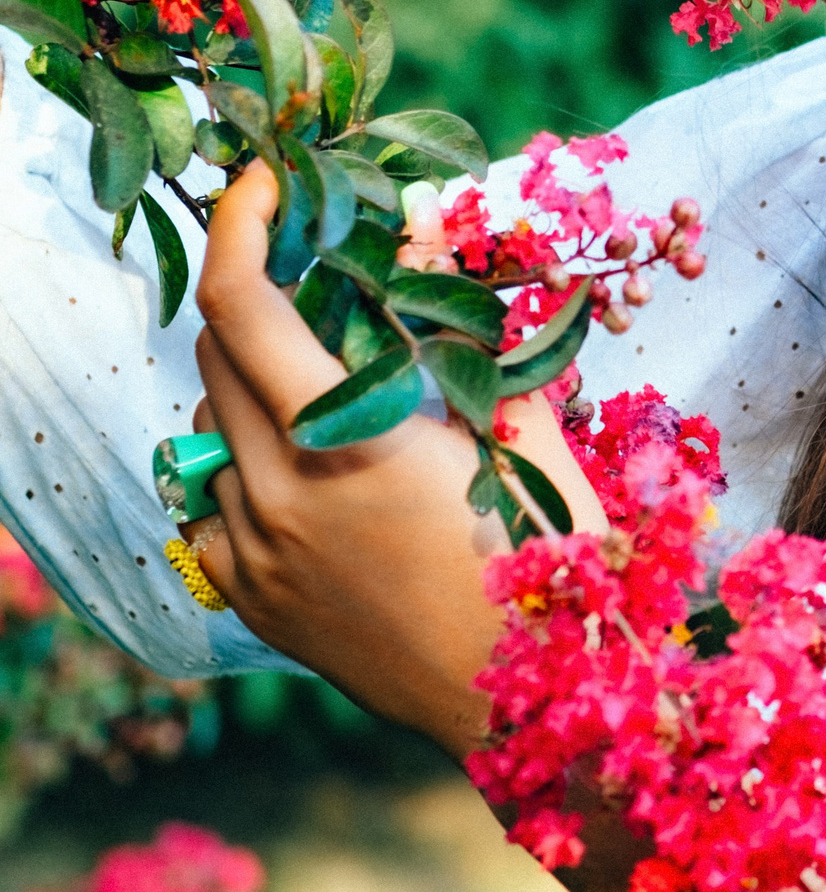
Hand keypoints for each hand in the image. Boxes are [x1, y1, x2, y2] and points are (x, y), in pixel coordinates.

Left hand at [189, 160, 604, 754]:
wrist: (528, 709)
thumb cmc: (547, 564)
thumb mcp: (522, 426)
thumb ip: (463, 328)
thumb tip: (426, 229)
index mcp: (347, 443)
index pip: (246, 307)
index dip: (242, 226)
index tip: (266, 182)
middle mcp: (280, 496)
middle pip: (217, 356)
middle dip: (260, 296)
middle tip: (321, 275)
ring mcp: (257, 556)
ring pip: (211, 432)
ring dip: (257, 385)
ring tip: (335, 388)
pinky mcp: (255, 601)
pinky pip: (213, 509)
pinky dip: (246, 471)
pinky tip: (312, 477)